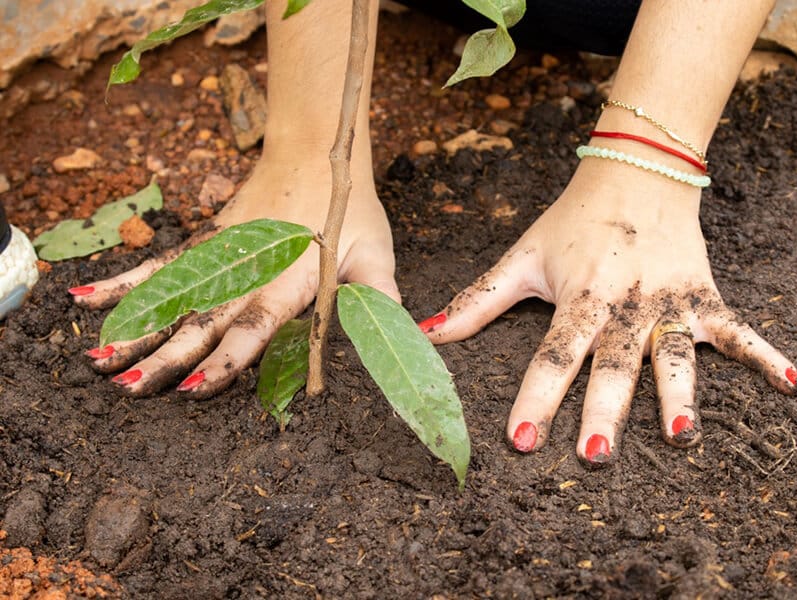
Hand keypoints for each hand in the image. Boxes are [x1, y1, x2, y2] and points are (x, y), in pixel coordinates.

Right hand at [71, 156, 398, 397]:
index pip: (255, 324)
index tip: (198, 385)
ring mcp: (221, 255)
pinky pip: (159, 264)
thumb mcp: (375, 252)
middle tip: (131, 389)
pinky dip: (123, 281)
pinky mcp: (206, 242)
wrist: (316, 148)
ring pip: (172, 296)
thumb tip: (407, 336)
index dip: (228, 357)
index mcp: (289, 280)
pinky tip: (85, 298)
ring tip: (98, 359)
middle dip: (167, 356)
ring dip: (135, 327)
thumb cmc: (350, 205)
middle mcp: (248, 271)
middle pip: (202, 319)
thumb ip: (378, 295)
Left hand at [421, 159, 796, 463]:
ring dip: (680, 392)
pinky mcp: (704, 294)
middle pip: (612, 363)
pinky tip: (793, 383)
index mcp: (579, 298)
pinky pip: (738, 328)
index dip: (535, 397)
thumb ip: (476, 301)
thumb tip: (423, 332)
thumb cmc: (573, 221)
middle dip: (603, 409)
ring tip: (682, 434)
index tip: (519, 440)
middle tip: (593, 456)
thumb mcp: (522, 257)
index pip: (552, 354)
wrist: (636, 169)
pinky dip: (765, 354)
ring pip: (675, 352)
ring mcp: (669, 301)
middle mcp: (624, 305)